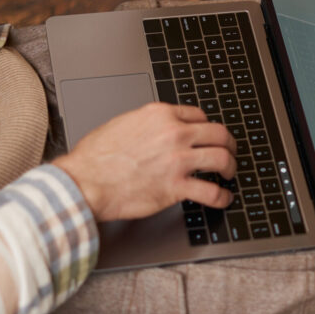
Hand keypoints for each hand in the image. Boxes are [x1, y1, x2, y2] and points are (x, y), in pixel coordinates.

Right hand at [53, 103, 235, 221]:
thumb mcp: (122, 124)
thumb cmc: (95, 157)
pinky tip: (223, 198)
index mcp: (160, 115)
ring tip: (229, 174)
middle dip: (229, 144)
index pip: (199, 116)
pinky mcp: (176, 187)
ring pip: (222, 159)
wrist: (84, 182)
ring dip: (230, 167)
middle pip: (218, 134)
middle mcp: (173, 134)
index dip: (208, 127)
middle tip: (229, 152)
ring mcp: (177, 160)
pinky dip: (222, 197)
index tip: (209, 136)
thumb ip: (147, 124)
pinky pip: (211, 191)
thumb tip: (156, 129)